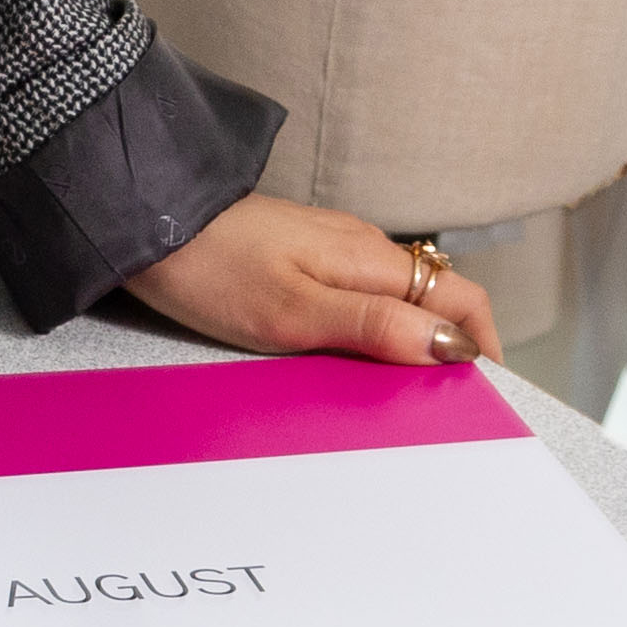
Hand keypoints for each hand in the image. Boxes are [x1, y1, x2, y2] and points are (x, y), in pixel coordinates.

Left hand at [119, 192, 501, 366]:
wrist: (141, 221)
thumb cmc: (210, 267)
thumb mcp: (294, 312)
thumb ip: (373, 327)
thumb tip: (451, 345)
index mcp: (372, 259)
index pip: (462, 299)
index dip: (484, 346)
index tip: (485, 394)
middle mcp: (360, 248)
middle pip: (434, 301)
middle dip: (450, 351)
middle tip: (443, 405)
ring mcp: (328, 250)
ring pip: (395, 300)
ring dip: (408, 343)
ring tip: (398, 394)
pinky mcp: (297, 257)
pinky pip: (355, 297)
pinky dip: (368, 332)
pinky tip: (347, 361)